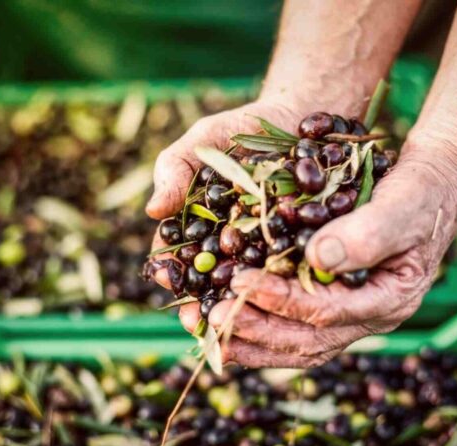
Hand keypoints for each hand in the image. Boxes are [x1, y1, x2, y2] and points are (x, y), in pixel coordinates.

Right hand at [144, 100, 302, 314]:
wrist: (299, 118)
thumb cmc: (243, 129)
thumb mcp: (205, 141)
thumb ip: (176, 169)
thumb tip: (153, 209)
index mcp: (200, 228)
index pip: (178, 255)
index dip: (169, 268)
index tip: (164, 276)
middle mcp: (231, 247)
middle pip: (212, 281)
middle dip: (203, 300)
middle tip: (197, 317)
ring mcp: (267, 251)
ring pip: (251, 282)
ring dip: (242, 302)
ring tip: (237, 314)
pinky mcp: (302, 248)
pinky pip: (292, 270)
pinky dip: (287, 283)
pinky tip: (283, 295)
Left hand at [206, 144, 456, 367]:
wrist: (431, 187)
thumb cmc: (422, 192)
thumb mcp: (403, 204)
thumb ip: (368, 232)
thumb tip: (317, 258)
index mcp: (389, 300)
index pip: (328, 313)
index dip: (281, 300)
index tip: (241, 281)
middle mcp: (369, 317)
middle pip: (307, 341)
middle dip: (256, 330)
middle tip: (211, 317)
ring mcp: (352, 315)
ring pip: (297, 344)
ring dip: (251, 340)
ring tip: (206, 329)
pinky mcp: (334, 303)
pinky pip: (294, 328)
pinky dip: (259, 327)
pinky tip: (226, 321)